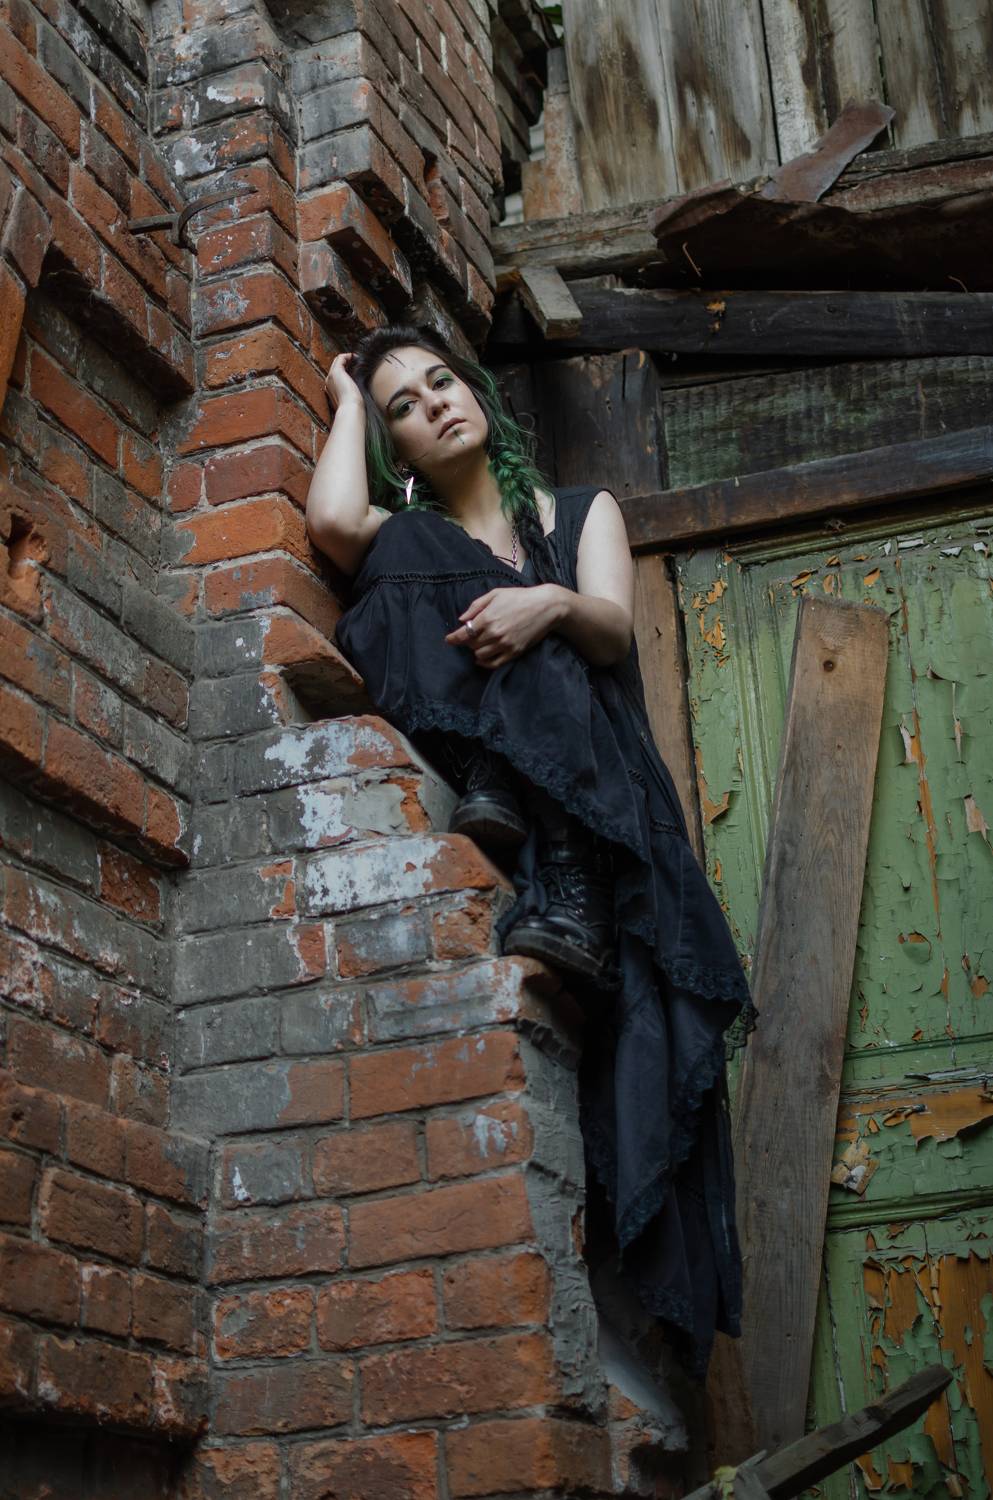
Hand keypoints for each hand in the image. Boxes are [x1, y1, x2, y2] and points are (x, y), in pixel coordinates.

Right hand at [324, 352, 363, 413]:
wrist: (349, 409)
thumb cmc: (352, 407)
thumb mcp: (351, 397)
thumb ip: (351, 391)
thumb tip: (359, 385)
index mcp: (331, 389)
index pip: (337, 375)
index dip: (346, 369)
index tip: (356, 368)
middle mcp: (329, 382)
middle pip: (336, 366)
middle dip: (346, 362)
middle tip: (357, 361)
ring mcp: (331, 376)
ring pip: (337, 361)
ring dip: (347, 358)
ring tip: (357, 358)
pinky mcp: (336, 372)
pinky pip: (340, 358)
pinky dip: (348, 356)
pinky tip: (356, 357)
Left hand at [445, 585, 564, 667]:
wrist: (546, 607)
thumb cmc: (520, 597)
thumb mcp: (495, 594)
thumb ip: (476, 606)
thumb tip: (462, 619)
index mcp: (488, 618)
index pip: (464, 634)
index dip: (453, 638)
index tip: (448, 640)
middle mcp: (494, 633)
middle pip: (471, 645)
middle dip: (467, 641)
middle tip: (470, 636)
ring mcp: (505, 644)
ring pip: (480, 655)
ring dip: (476, 651)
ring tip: (479, 644)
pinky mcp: (514, 652)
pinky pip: (494, 663)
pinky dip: (485, 663)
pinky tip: (482, 658)